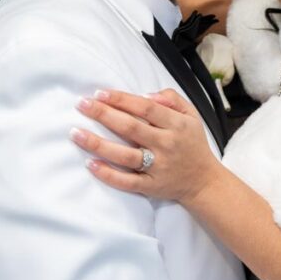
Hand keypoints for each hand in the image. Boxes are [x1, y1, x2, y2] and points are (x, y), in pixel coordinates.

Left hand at [72, 89, 221, 202]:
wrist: (204, 181)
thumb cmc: (193, 144)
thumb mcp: (192, 115)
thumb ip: (172, 99)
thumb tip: (146, 94)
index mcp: (176, 125)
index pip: (145, 108)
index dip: (121, 99)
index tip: (100, 93)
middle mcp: (166, 145)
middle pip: (131, 128)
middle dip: (104, 114)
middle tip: (82, 104)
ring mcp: (157, 167)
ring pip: (124, 155)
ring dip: (98, 144)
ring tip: (76, 133)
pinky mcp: (150, 186)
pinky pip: (126, 181)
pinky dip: (108, 174)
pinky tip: (90, 164)